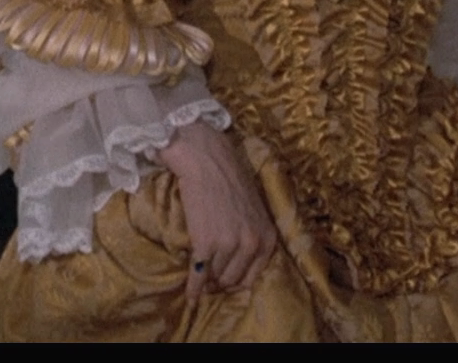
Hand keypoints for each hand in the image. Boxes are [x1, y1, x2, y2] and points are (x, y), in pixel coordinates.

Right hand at [155, 121, 277, 299]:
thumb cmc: (228, 179)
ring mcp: (229, 245)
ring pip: (216, 277)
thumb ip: (251, 235)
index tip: (224, 283)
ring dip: (207, 279)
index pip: (252, 276)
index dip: (236, 282)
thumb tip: (238, 262)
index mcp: (267, 237)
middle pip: (233, 279)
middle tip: (208, 277)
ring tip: (199, 273)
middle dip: (220, 281)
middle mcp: (252, 244)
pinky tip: (190, 296)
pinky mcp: (206, 243)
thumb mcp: (253, 210)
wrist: (206, 160)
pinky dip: (193, 288)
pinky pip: (199, 274)